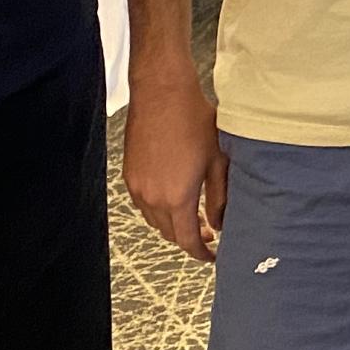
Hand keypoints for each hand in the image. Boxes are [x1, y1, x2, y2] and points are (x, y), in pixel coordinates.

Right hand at [124, 65, 227, 262]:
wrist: (161, 93)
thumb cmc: (194, 121)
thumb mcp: (218, 160)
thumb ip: (220, 197)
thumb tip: (220, 223)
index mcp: (177, 197)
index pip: (187, 240)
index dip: (201, 253)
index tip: (213, 256)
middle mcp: (152, 197)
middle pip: (169, 234)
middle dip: (189, 239)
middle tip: (209, 233)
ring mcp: (137, 187)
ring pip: (155, 221)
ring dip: (173, 225)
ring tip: (193, 217)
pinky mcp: (129, 174)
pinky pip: (143, 204)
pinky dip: (158, 210)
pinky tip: (173, 198)